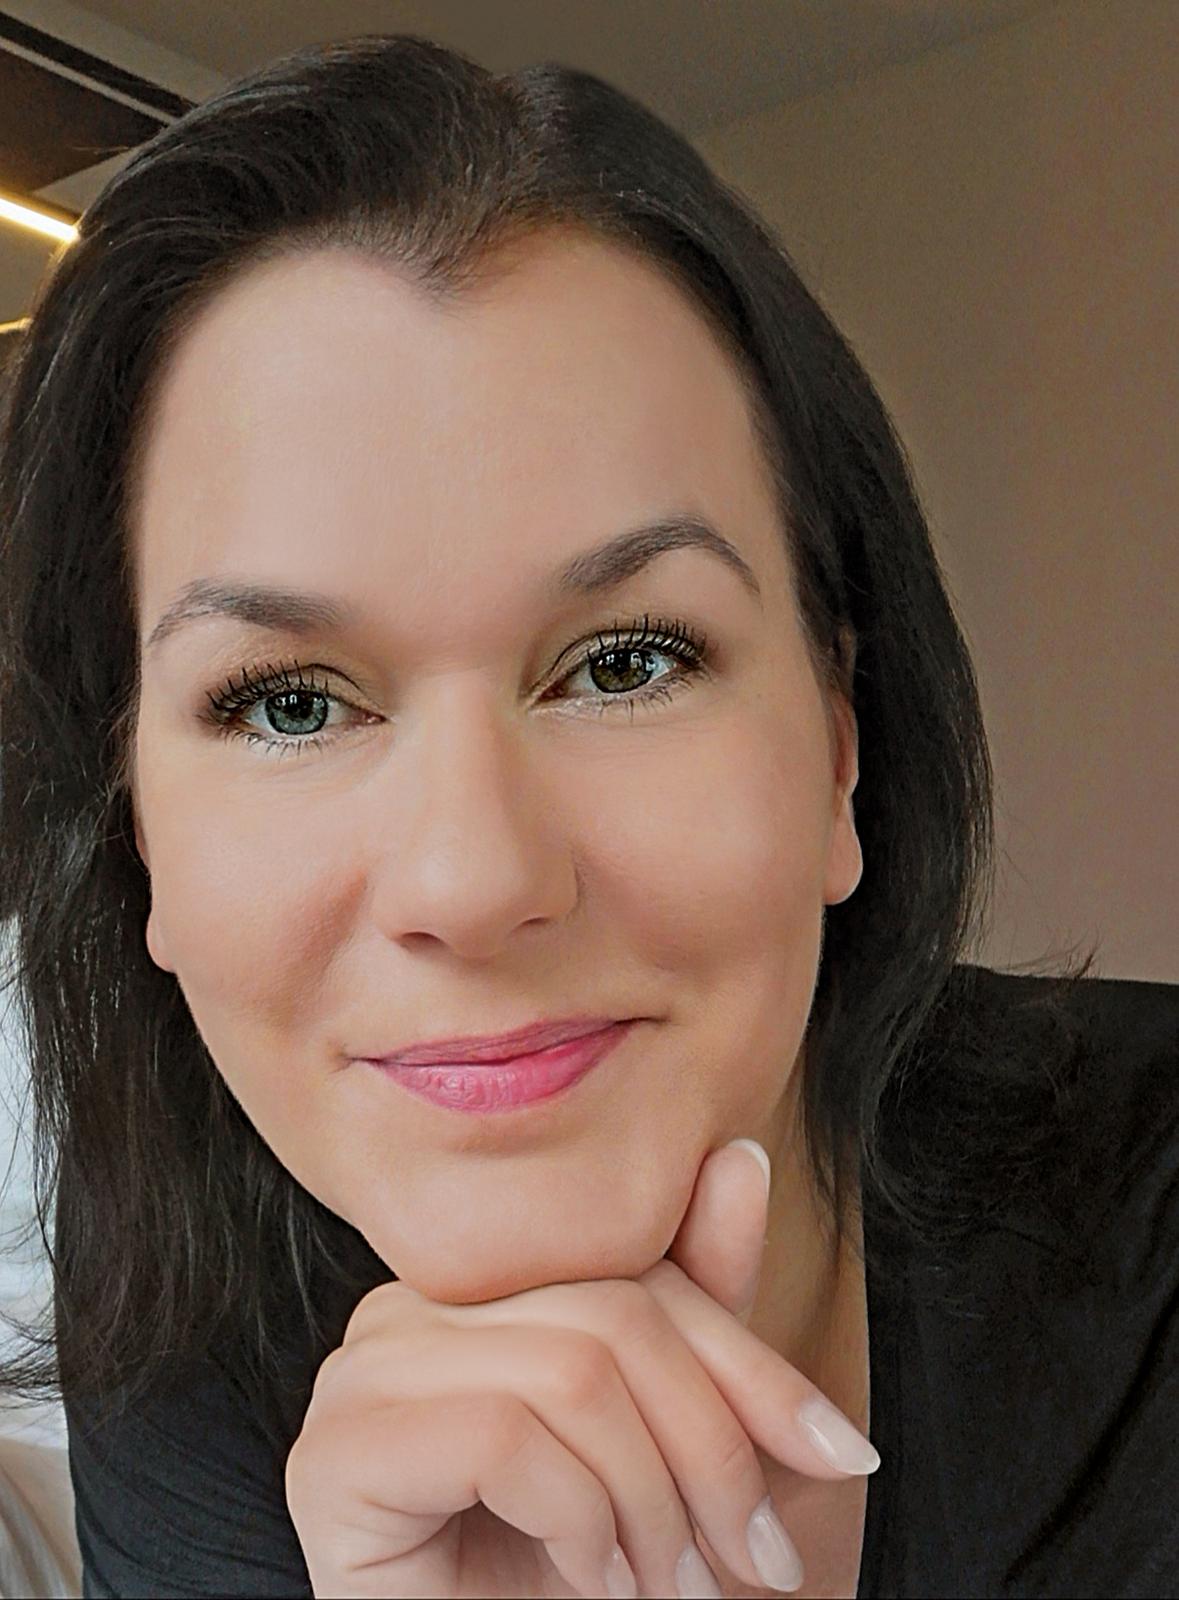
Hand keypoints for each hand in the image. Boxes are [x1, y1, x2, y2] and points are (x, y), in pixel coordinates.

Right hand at [285, 1141, 870, 1597]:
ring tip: (672, 1588)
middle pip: (609, 1318)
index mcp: (477, 1294)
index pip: (634, 1275)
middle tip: (751, 1562)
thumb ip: (703, 1313)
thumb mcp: (676, 1444)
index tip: (844, 1455)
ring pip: (569, 1373)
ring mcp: (358, 1378)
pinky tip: (590, 1583)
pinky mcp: (335, 1457)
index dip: (749, 1366)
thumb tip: (741, 1155)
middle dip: (711, 1451)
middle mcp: (403, 1315)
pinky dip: (580, 1526)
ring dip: (654, 1506)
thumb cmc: (589, 1586)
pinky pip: (502, 1437)